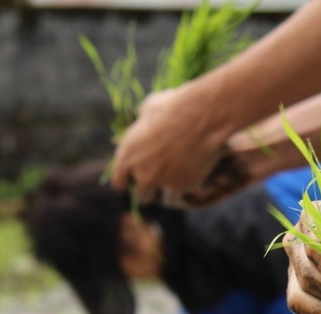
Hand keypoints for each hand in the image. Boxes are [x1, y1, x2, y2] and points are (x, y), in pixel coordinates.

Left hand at [111, 85, 228, 197]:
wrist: (201, 116)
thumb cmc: (173, 106)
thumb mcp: (149, 109)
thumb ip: (143, 124)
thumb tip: (144, 120)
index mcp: (127, 157)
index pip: (119, 183)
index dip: (129, 180)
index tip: (137, 177)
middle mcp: (143, 174)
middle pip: (142, 196)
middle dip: (150, 189)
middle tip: (160, 179)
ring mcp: (165, 182)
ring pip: (166, 199)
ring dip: (170, 191)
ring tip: (180, 178)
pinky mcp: (186, 185)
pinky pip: (186, 191)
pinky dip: (191, 184)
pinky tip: (197, 170)